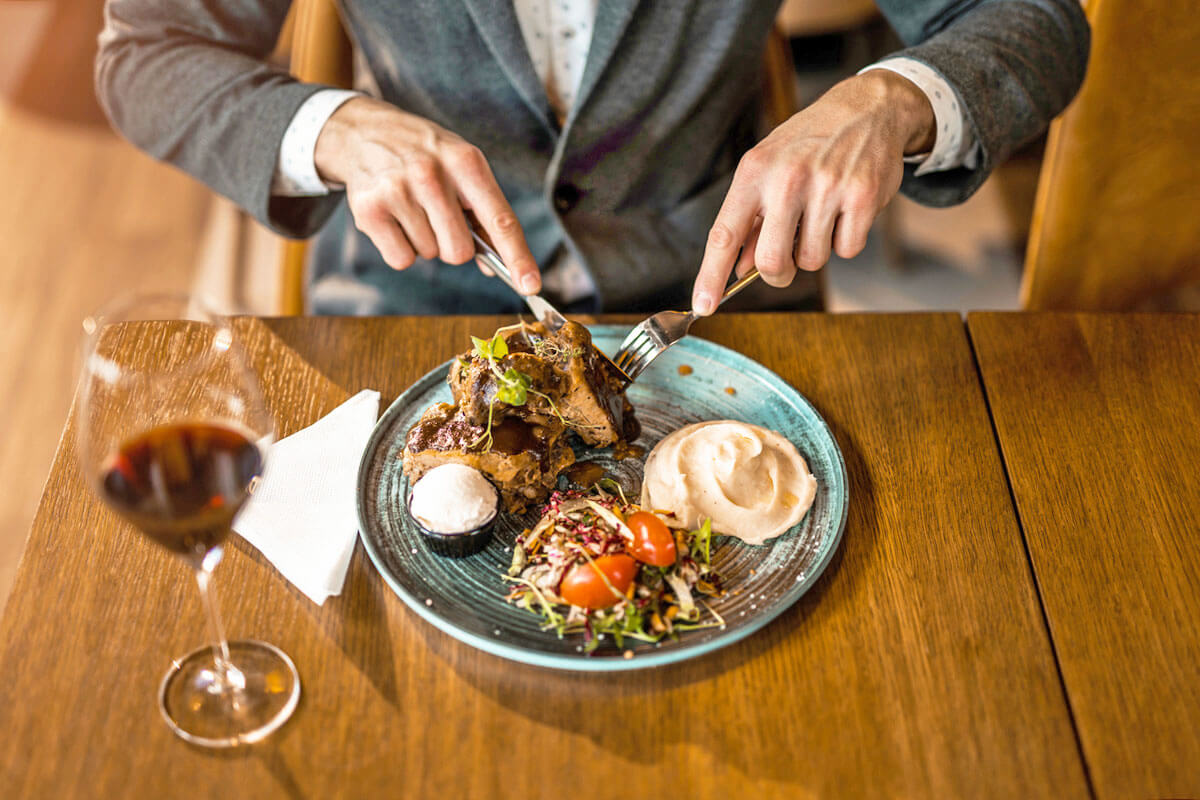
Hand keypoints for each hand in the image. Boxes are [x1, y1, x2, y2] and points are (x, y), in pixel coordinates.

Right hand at [314, 97, 540, 293]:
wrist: (364, 132)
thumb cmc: (424, 156)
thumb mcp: (460, 167)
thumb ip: (482, 213)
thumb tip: (498, 267)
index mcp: (466, 162)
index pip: (500, 220)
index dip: (518, 257)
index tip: (531, 286)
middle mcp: (432, 174)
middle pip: (459, 251)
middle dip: (452, 244)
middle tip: (437, 215)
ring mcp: (398, 191)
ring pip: (429, 254)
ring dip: (423, 241)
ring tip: (410, 207)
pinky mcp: (369, 210)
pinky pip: (401, 259)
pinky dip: (400, 248)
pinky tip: (393, 218)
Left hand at [691, 70, 934, 314]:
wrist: (867, 108)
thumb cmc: (808, 143)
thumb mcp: (769, 168)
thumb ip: (752, 219)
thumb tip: (739, 269)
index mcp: (754, 171)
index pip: (725, 234)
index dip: (711, 275)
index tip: (703, 305)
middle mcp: (788, 179)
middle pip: (772, 262)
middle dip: (779, 273)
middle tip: (786, 261)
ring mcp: (828, 188)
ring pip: (812, 260)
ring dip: (815, 251)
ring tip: (821, 216)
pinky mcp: (863, 197)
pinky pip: (847, 250)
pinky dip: (845, 240)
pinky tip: (846, 210)